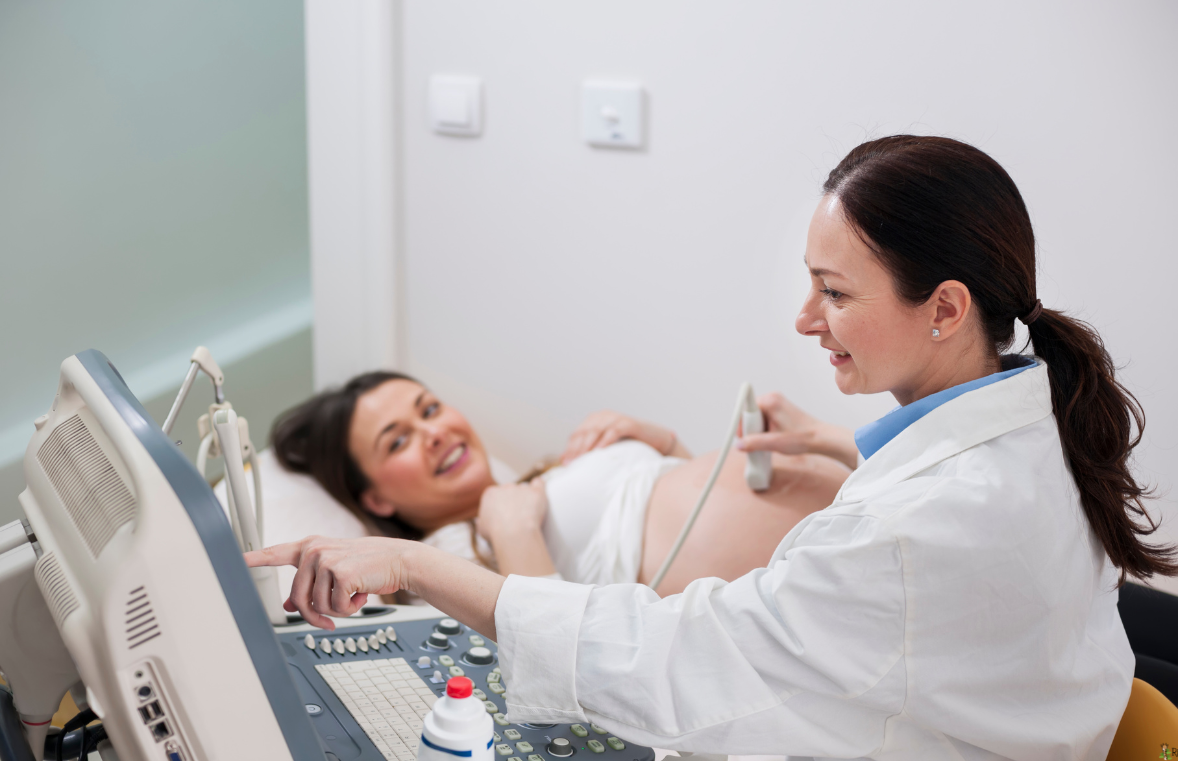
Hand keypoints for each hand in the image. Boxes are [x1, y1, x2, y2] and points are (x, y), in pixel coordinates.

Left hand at [246, 536, 411, 629]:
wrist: (398, 560)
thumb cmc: (368, 566)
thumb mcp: (335, 572)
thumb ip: (310, 585)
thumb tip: (288, 606)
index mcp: (309, 547)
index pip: (274, 553)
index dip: (252, 559)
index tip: (234, 560)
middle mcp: (313, 550)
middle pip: (297, 598)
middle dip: (314, 615)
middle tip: (329, 620)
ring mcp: (325, 559)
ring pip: (316, 606)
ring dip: (337, 610)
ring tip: (353, 595)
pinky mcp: (339, 572)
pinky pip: (335, 608)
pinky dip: (349, 608)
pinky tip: (360, 594)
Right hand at [476, 479, 548, 542]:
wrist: (514, 533)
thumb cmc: (497, 533)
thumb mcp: (482, 528)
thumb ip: (483, 521)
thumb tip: (482, 521)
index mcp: (490, 494)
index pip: (496, 496)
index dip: (500, 506)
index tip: (504, 516)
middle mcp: (505, 487)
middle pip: (510, 492)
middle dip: (513, 502)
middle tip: (516, 517)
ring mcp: (521, 488)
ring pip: (525, 490)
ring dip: (526, 499)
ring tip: (529, 514)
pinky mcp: (536, 492)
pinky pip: (539, 483)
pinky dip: (539, 485)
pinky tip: (539, 491)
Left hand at [560, 410, 679, 463]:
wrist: (656, 441)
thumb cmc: (629, 446)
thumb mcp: (607, 447)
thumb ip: (591, 450)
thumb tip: (568, 463)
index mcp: (595, 420)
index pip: (577, 434)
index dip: (569, 448)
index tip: (564, 463)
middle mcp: (603, 416)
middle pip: (584, 433)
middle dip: (575, 449)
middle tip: (570, 464)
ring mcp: (616, 418)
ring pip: (596, 431)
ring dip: (587, 446)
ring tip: (581, 460)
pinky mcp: (629, 423)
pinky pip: (614, 431)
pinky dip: (605, 441)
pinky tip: (599, 452)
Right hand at [736, 392, 858, 470]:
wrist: (822, 438)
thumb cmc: (803, 438)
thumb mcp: (774, 443)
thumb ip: (754, 443)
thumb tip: (739, 445)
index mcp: (770, 401)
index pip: (744, 408)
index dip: (742, 424)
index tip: (745, 436)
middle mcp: (773, 398)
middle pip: (750, 413)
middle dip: (751, 428)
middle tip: (759, 441)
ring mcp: (777, 402)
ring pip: (757, 417)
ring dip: (758, 430)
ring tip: (769, 441)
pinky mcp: (780, 409)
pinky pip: (764, 418)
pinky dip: (764, 428)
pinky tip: (772, 438)